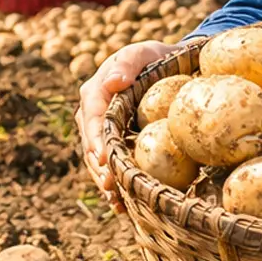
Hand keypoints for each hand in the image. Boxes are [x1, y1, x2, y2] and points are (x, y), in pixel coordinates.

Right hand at [76, 41, 182, 204]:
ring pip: (97, 160)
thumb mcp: (144, 53)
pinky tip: (122, 207)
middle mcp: (93, 115)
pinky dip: (115, 186)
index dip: (96, 140)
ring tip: (116, 201)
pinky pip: (110, 167)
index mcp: (94, 93)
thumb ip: (128, 63)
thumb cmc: (156, 58)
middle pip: (91, 145)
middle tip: (110, 187)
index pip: (91, 118)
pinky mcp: (114, 146)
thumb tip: (113, 81)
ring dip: (104, 181)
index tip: (105, 158)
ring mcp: (102, 133)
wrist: (171, 69)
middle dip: (98, 167)